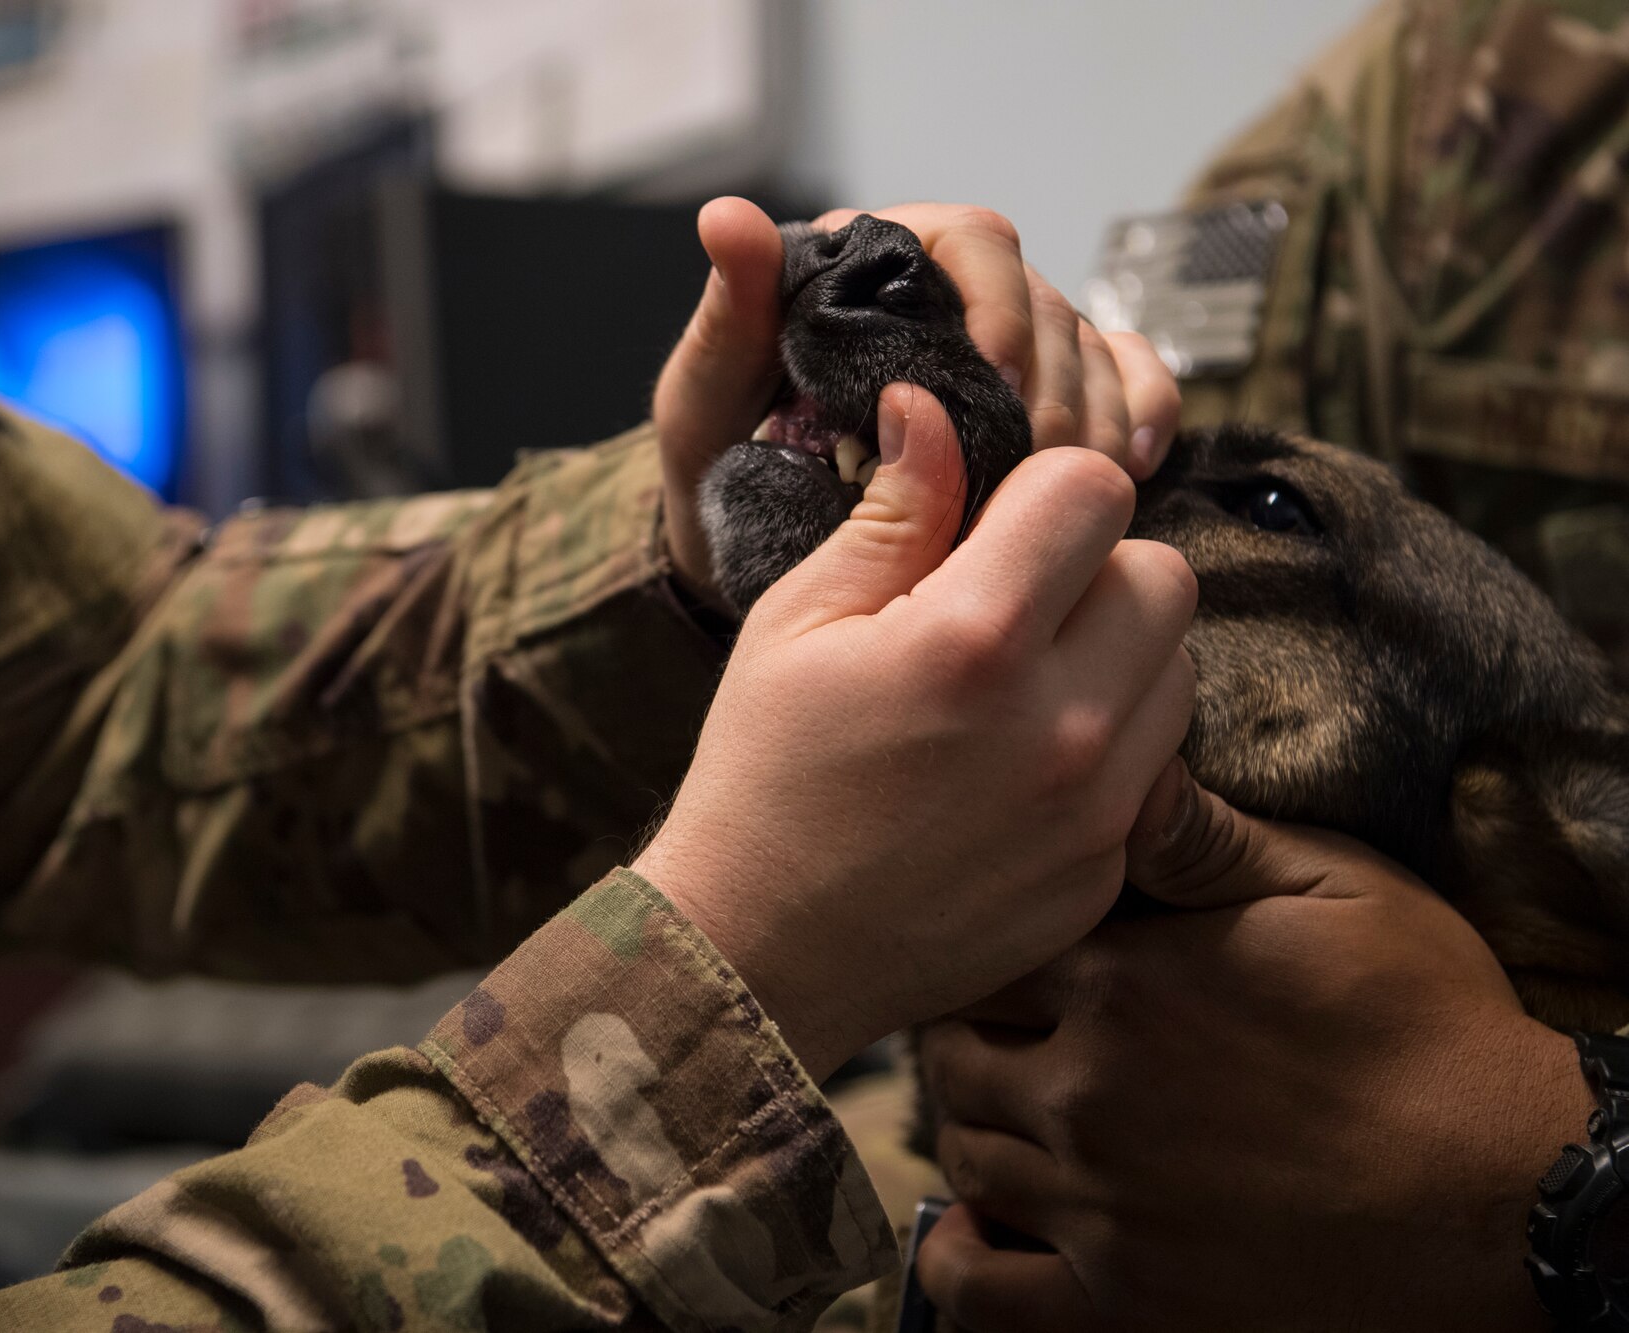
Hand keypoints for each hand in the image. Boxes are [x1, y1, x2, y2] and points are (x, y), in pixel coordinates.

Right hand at [633, 386, 1196, 1079]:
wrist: (761, 951)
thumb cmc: (763, 775)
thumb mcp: (799, 622)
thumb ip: (894, 511)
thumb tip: (936, 407)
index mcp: (973, 641)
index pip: (1093, 487)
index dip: (1040, 489)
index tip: (994, 524)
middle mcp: (1061, 724)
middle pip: (1163, 574)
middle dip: (1095, 569)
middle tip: (1012, 607)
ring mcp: (1096, 810)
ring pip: (1179, 667)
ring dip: (1116, 654)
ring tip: (1019, 688)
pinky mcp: (1107, 870)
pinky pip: (1155, 764)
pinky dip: (1108, 746)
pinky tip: (1017, 769)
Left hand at [653, 197, 1181, 603]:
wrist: (743, 542)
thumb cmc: (719, 456)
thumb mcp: (705, 390)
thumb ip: (730, 310)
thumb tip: (725, 216)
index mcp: (882, 263)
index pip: (973, 241)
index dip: (999, 306)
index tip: (994, 381)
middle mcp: (955, 292)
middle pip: (1045, 304)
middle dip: (1051, 385)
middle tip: (1034, 465)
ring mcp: (1011, 344)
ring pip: (1091, 348)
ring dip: (1097, 414)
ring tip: (1080, 487)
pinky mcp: (1048, 399)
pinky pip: (1125, 382)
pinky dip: (1143, 411)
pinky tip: (1138, 462)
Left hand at [915, 761, 1594, 1332]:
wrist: (1509, 1191)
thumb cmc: (1430, 1029)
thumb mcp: (1333, 892)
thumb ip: (1203, 839)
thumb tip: (1118, 775)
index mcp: (1122, 984)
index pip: (983, 954)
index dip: (986, 952)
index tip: (1004, 955)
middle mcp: (1086, 1092)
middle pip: (955, 1055)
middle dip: (967, 1037)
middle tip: (999, 1035)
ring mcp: (1098, 1205)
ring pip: (964, 1156)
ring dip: (971, 1129)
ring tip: (1006, 1113)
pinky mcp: (1124, 1304)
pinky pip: (981, 1292)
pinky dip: (959, 1259)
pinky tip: (979, 1230)